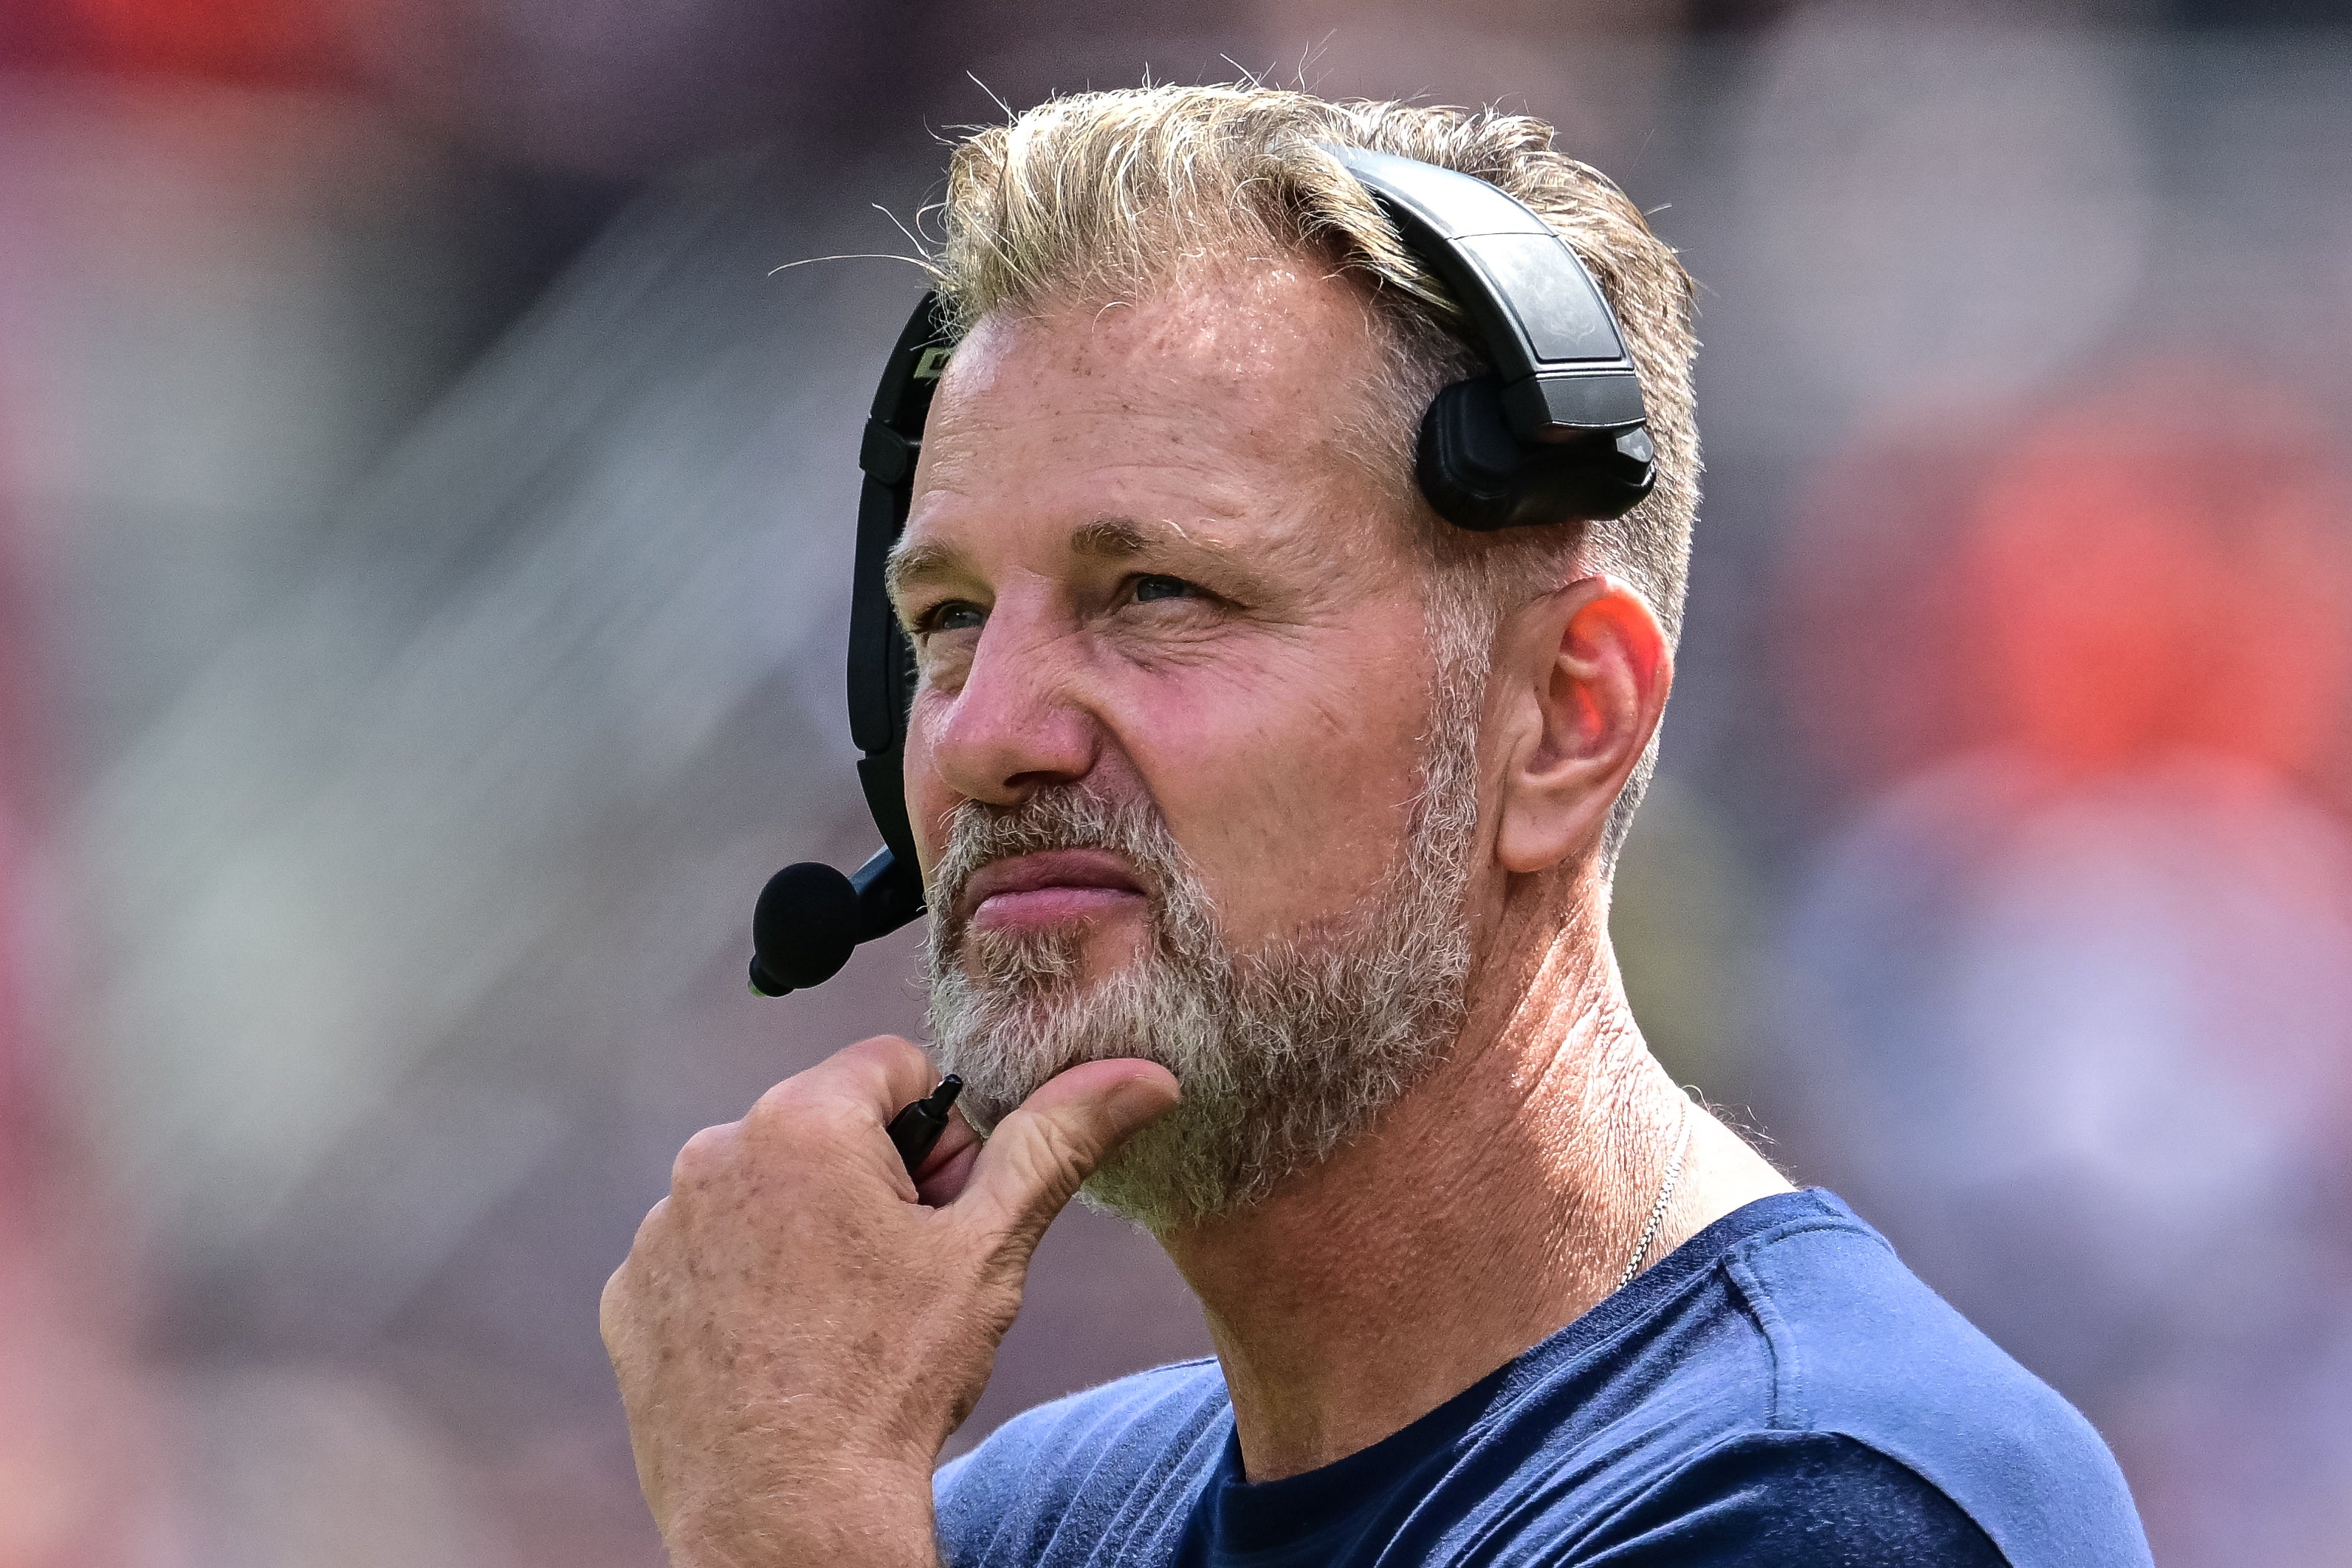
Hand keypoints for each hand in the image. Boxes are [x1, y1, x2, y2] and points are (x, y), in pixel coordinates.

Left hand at [600, 1036, 1178, 1566]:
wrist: (789, 1520)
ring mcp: (663, 1231)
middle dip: (873, 1182)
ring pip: (766, 1192)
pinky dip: (744, 1285)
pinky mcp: (631, 1297)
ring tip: (842, 1321)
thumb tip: (1140, 1076)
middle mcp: (714, 1156)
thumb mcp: (989, 1250)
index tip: (944, 1212)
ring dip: (807, 1231)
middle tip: (903, 1275)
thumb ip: (1056, 1143)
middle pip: (828, 1128)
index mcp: (802, 1122)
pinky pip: (705, 1257)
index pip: (896, 1067)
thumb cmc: (889, 1385)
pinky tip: (783, 1347)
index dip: (941, 1137)